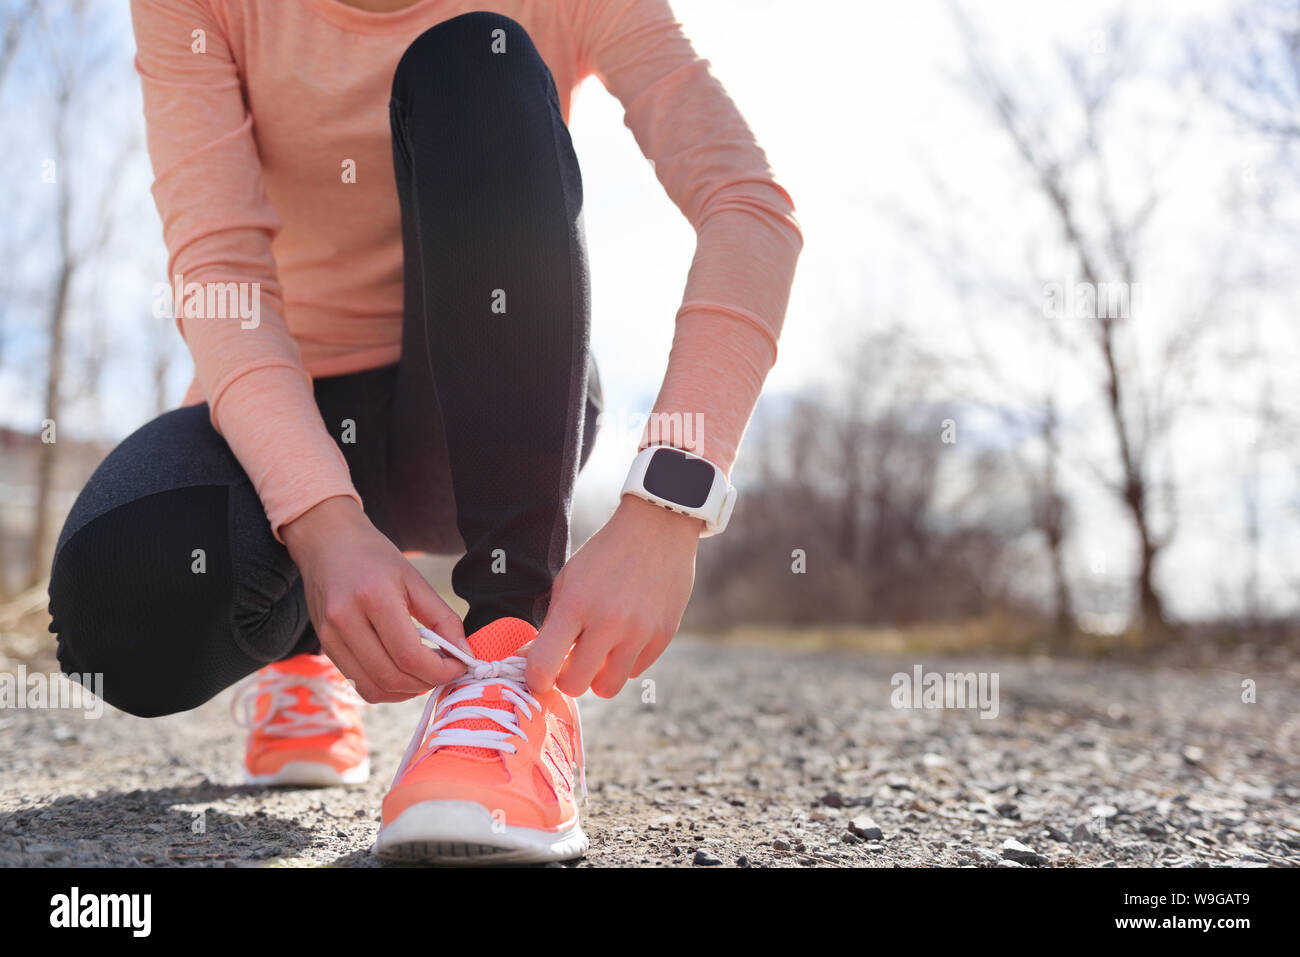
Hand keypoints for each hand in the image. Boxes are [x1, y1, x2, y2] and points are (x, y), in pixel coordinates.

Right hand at [282, 496, 467, 702]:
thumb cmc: (374, 556)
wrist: (326, 541)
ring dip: (406, 691)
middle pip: (392, 677)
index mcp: (373, 597)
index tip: (460, 666)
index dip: (441, 671)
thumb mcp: (415, 578)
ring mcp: (329, 637)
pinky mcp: (325, 647)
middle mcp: (345, 620)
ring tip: (424, 672)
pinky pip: (359, 684)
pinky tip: (401, 671)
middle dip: (427, 682)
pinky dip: (386, 687)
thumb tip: (464, 654)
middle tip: (445, 670)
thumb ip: (443, 618)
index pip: (410, 655)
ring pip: (374, 689)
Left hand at [527, 495, 699, 698]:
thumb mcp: (569, 580)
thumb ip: (552, 623)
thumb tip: (530, 660)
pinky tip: (625, 636)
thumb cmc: (605, 555)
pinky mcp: (664, 635)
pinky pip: (635, 671)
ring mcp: (640, 631)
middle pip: (576, 685)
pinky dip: (625, 661)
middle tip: (571, 663)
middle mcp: (608, 622)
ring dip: (598, 676)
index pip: (543, 665)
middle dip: (569, 678)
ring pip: (608, 688)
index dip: (536, 680)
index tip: (539, 677)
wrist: (657, 527)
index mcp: (576, 604)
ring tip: (599, 653)